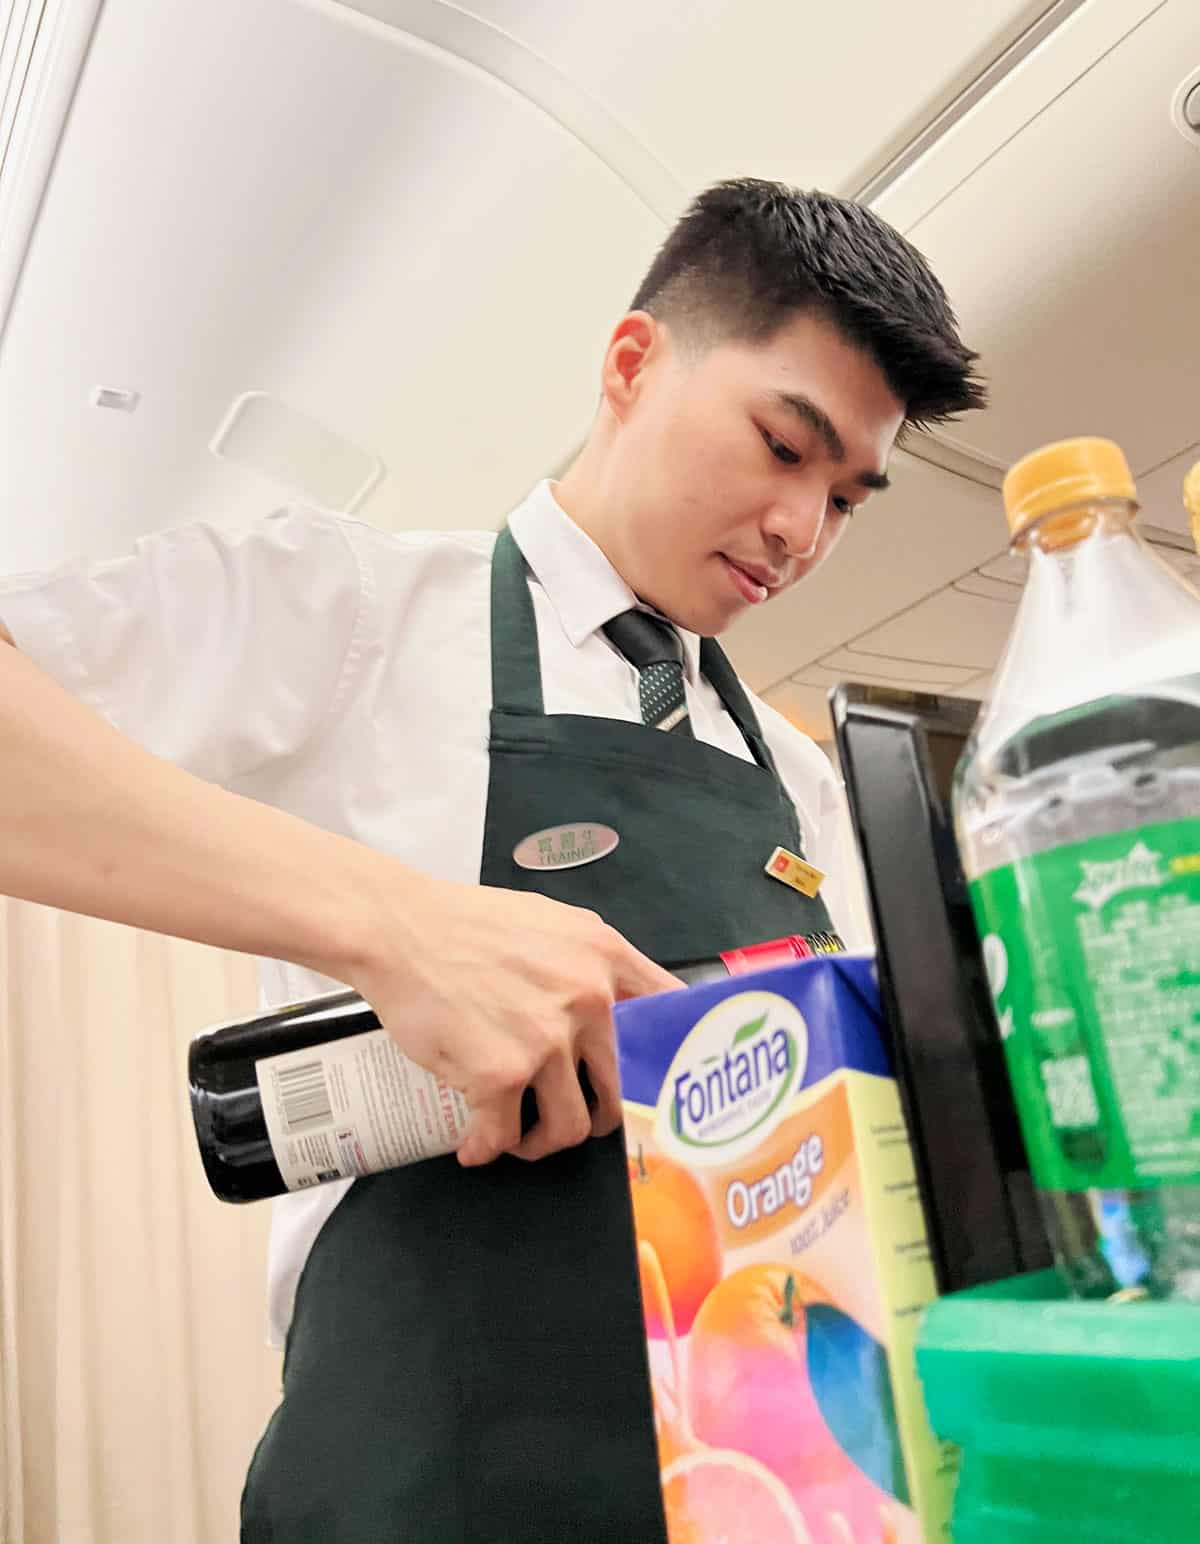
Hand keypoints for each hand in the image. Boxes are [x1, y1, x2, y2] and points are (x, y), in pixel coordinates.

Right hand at [347, 875, 681, 1165]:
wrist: (398, 929)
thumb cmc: (466, 926)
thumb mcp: (553, 925)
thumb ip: (592, 965)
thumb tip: (621, 1009)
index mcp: (605, 958)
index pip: (672, 1019)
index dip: (673, 1060)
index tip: (665, 1086)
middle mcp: (588, 999)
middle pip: (624, 1090)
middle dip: (598, 1116)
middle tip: (570, 1114)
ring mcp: (546, 1039)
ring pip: (571, 1126)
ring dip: (542, 1140)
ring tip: (519, 1132)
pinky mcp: (500, 1073)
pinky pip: (505, 1135)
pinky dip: (487, 1146)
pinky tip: (475, 1142)